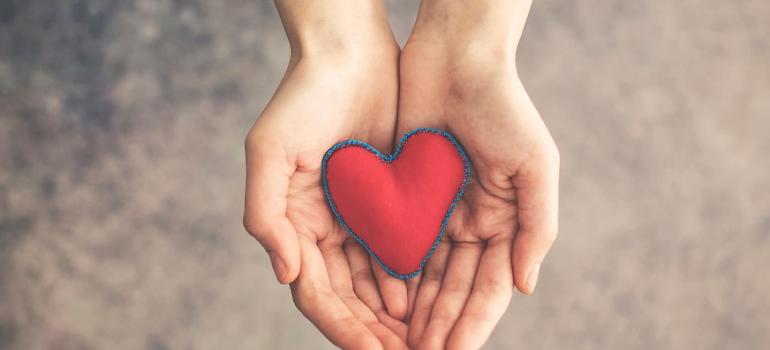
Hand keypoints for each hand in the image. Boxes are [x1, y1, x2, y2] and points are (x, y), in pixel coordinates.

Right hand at [243, 1, 409, 347]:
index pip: (315, 293)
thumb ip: (264, 215)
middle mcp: (322, 230)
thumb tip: (284, 275)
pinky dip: (409, 280)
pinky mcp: (384, 202)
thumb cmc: (303, 96)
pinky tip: (428, 301)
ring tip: (421, 341)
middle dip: (372, 332)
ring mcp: (354, 218)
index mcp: (292, 225)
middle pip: (347, 298)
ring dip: (393, 315)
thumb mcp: (270, 150)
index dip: (342, 327)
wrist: (349, 54)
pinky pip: (396, 251)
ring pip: (374, 282)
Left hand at [397, 1, 559, 347]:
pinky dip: (398, 277)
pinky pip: (402, 245)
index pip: (491, 284)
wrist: (454, 58)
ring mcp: (441, 212)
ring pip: (429, 275)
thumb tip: (527, 286)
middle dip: (444, 325)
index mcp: (507, 220)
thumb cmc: (502, 106)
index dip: (475, 320)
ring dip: (420, 311)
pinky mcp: (408, 198)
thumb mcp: (535, 164)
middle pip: (458, 287)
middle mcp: (474, 223)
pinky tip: (388, 305)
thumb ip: (537, 227)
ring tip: (405, 344)